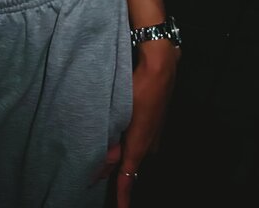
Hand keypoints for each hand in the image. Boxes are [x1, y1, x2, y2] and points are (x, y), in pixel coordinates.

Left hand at [95, 41, 178, 204]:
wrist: (161, 64)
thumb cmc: (139, 87)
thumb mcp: (121, 113)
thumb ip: (113, 140)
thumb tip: (107, 161)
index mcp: (140, 145)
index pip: (128, 176)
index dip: (123, 196)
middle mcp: (150, 143)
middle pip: (130, 161)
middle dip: (116, 165)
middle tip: (97, 165)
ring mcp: (155, 131)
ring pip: (135, 147)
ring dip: (123, 147)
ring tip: (106, 145)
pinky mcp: (156, 119)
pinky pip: (141, 136)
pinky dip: (130, 136)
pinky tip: (122, 127)